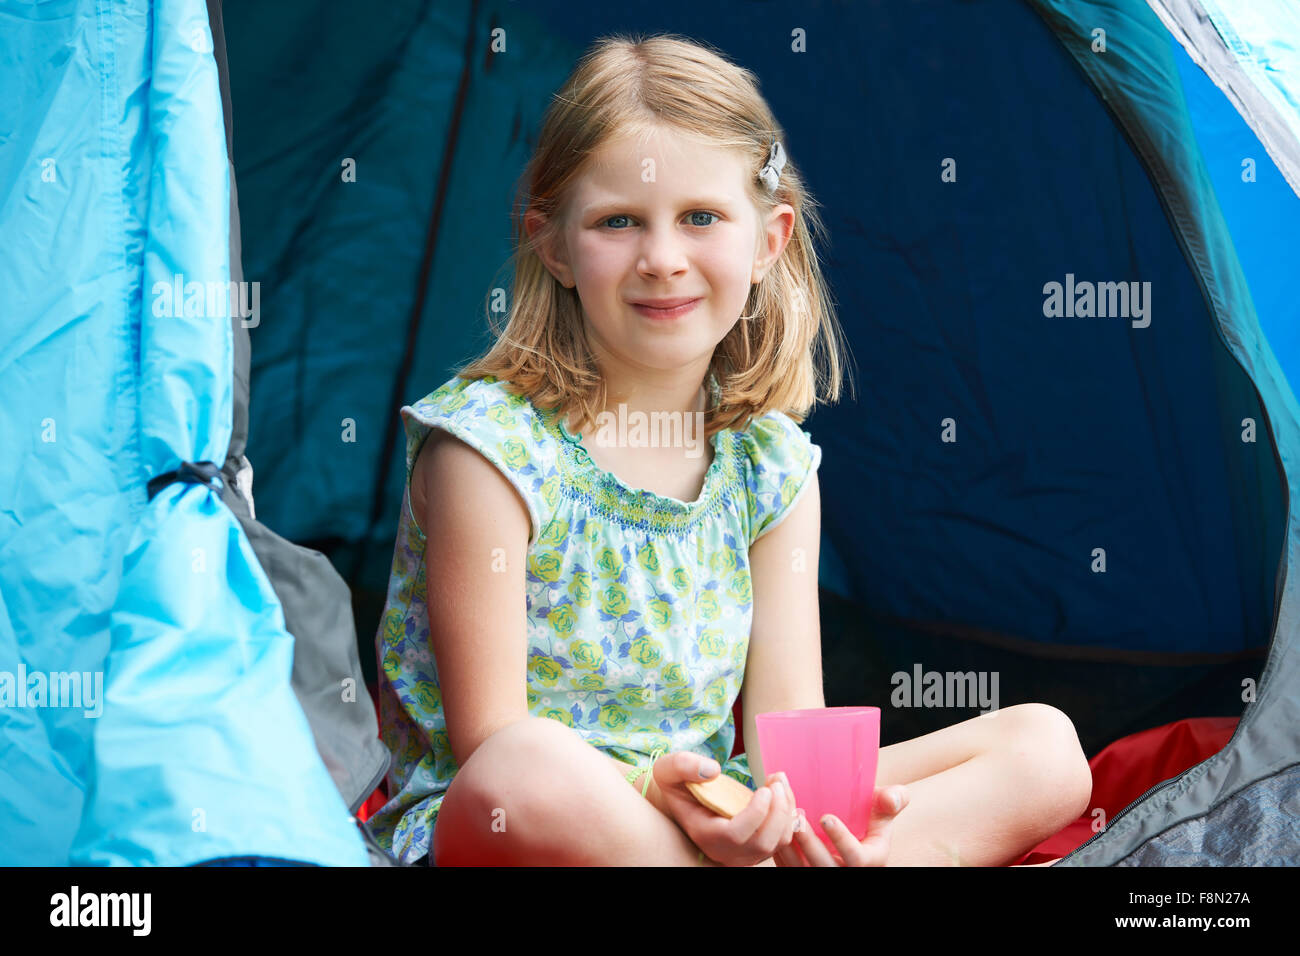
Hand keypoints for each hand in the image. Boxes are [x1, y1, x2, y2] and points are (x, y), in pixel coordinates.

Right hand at [647, 752, 796, 866]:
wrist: (685, 802)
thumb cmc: (678, 786)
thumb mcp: (667, 770)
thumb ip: (682, 765)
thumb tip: (713, 770)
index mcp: (704, 834)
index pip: (736, 835)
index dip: (756, 814)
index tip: (764, 788)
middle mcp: (725, 851)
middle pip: (763, 843)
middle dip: (778, 810)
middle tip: (776, 781)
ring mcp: (743, 853)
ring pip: (778, 841)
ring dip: (786, 809)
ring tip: (778, 780)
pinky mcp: (757, 847)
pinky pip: (782, 837)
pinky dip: (788, 814)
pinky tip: (779, 791)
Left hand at [774, 785, 908, 865]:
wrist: (853, 827)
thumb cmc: (869, 816)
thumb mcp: (884, 808)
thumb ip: (893, 799)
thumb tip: (892, 798)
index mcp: (871, 860)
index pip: (857, 858)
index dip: (841, 840)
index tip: (826, 817)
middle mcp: (847, 873)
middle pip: (825, 866)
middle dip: (809, 843)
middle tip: (796, 817)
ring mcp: (824, 873)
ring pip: (803, 869)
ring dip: (789, 847)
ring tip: (782, 820)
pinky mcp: (806, 870)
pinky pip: (789, 868)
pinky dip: (779, 851)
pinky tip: (773, 828)